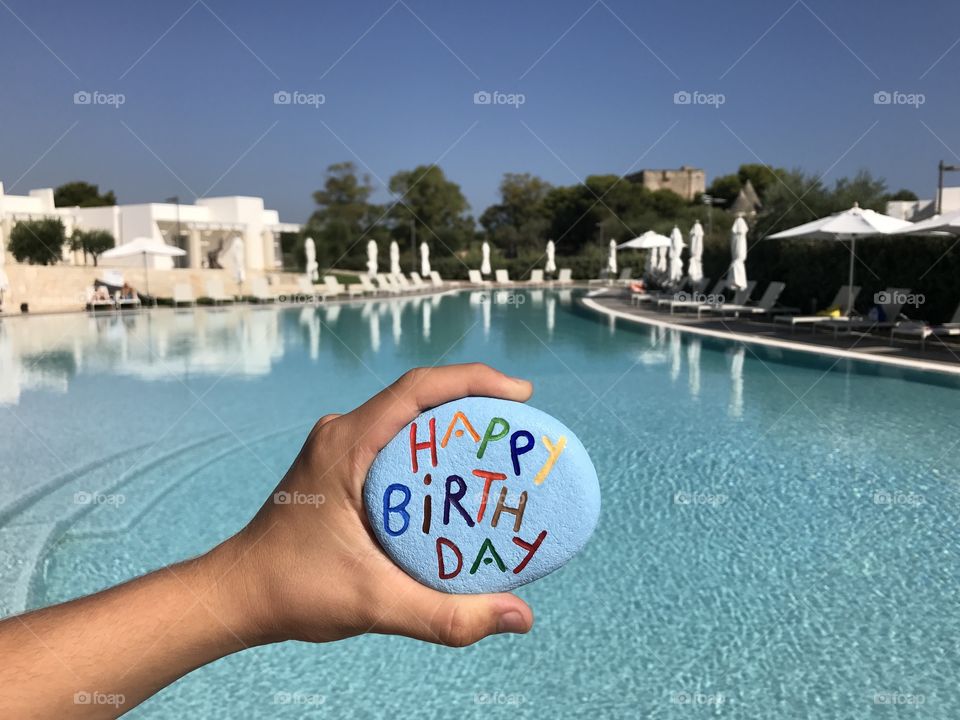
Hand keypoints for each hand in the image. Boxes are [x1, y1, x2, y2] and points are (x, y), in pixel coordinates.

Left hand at [213, 363, 535, 647]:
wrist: (238, 595)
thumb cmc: (292, 590)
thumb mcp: (375, 604)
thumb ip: (446, 616)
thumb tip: (519, 617)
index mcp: (346, 444)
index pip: (418, 388)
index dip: (474, 380)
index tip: (521, 395)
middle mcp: (341, 433)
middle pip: (419, 396)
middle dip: (475, 401)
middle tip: (524, 427)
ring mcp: (339, 447)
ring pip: (408, 418)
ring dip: (455, 423)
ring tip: (502, 447)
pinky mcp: (341, 466)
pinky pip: (396, 441)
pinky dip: (433, 448)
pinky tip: (459, 478)